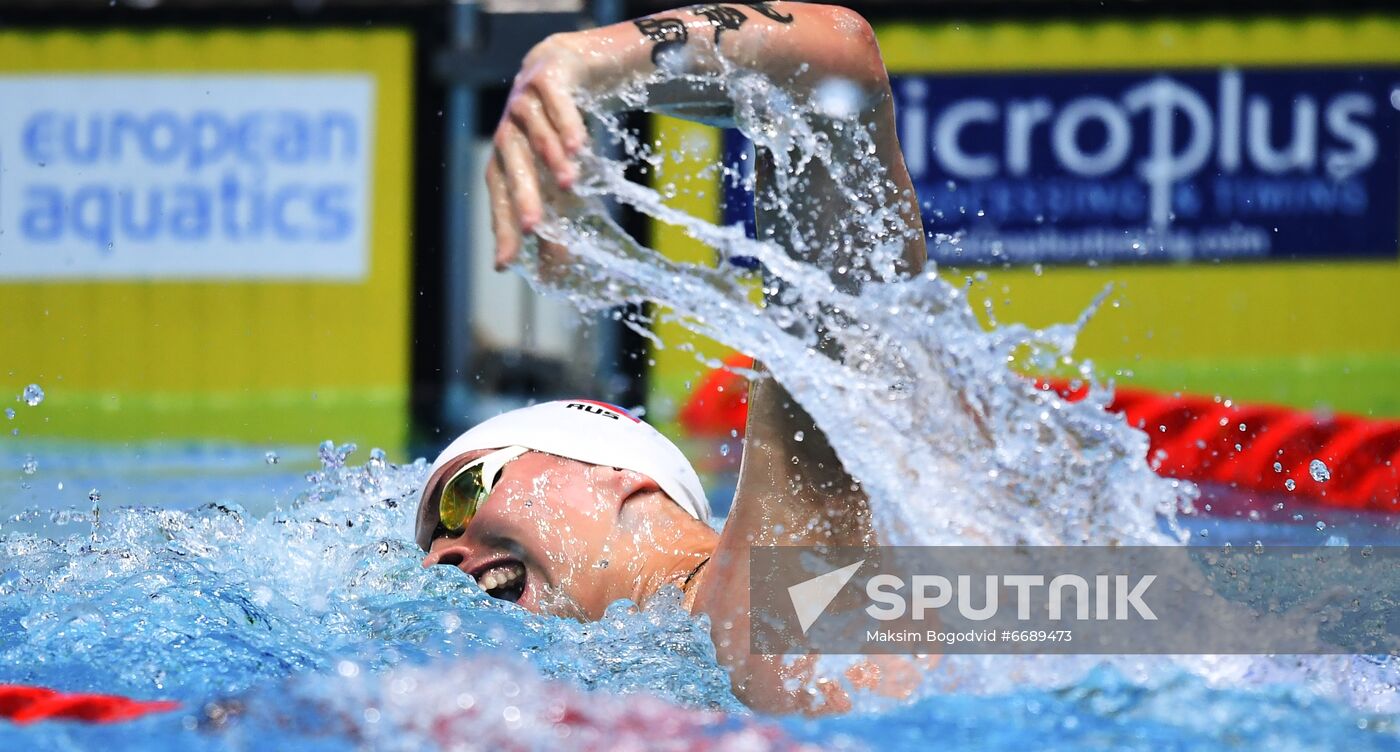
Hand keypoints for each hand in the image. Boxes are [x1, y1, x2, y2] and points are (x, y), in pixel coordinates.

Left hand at [487, 34, 591, 270]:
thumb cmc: (559, 132)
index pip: (499, 197)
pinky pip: (555, 102)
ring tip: (569, 184)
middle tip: (535, 229)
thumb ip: (556, 218)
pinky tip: (579, 146)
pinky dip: (566, 123)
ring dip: (549, 158)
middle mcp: (508, 131)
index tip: (506, 263)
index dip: (502, 228)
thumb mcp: (559, 178)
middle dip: (522, 198)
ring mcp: (524, 101)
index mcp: (506, 159)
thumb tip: (554, 277)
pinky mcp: (546, 75)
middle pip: (511, 167)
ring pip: (534, 133)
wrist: (568, 66)